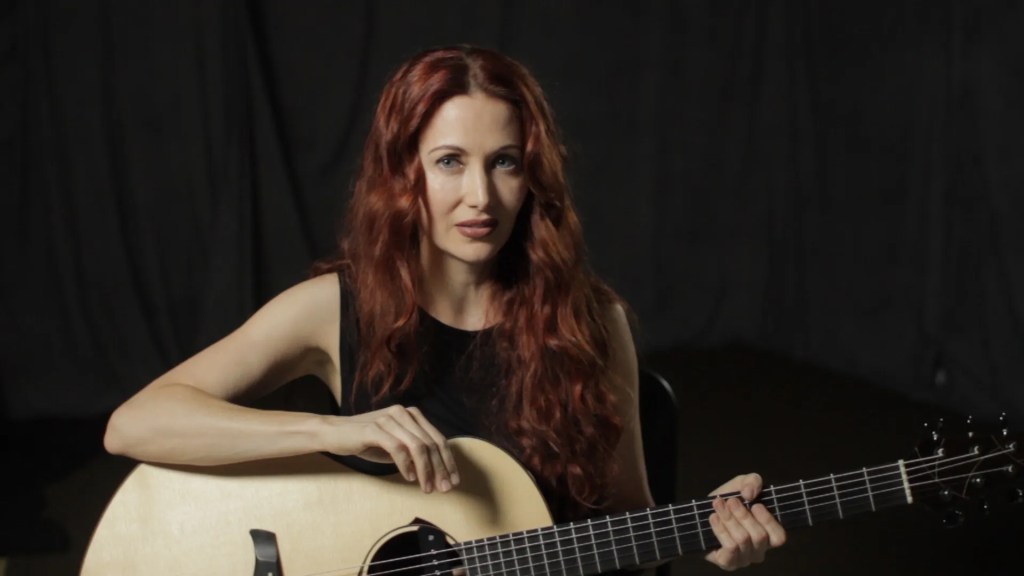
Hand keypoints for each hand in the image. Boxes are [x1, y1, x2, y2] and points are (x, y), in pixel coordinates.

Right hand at [327, 405, 458, 493]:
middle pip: (431, 443)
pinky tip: (409, 478)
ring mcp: (390, 419)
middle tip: (443, 489)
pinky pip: (397, 448)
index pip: (438, 438)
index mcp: (412, 415)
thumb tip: (438, 474)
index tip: (453, 480)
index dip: (448, 461)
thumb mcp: (396, 447)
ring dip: (426, 470)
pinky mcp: (375, 428)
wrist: (335, 433)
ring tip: (427, 488)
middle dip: (441, 468)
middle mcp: (404, 413)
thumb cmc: (367, 442)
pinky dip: (406, 465)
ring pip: (418, 446)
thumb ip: (415, 454)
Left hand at [704, 473, 785, 570]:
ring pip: (743, 540)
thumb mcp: (740, 485)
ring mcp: (744, 559)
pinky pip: (729, 548)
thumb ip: (752, 481)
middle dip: (742, 515)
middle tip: (730, 501)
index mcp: (767, 535)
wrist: (698, 515)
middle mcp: (758, 550)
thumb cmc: (726, 502)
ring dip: (729, 519)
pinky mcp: (728, 563)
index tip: (755, 505)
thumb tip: (750, 493)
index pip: (779, 537)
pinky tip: (713, 518)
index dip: (769, 521)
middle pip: (759, 536)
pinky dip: (720, 530)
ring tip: (718, 506)